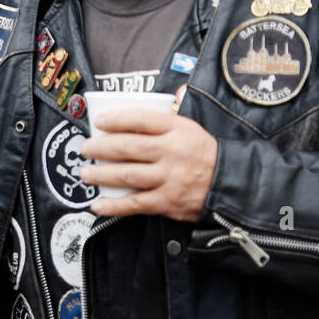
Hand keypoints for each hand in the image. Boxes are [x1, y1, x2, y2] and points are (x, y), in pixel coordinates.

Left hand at [80, 109, 216, 222]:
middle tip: (85, 149)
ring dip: (101, 175)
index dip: (117, 119)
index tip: (98, 121)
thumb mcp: (190, 129)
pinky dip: (113, 206)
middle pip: (128, 147)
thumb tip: (141, 112)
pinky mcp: (167, 201)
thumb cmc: (204, 154)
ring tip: (85, 174)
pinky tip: (98, 205)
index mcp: (178, 129)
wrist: (232, 184)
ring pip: (127, 174)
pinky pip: (135, 204)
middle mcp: (172, 152)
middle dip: (101, 148)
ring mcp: (169, 177)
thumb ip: (164, 122)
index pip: (141, 119)